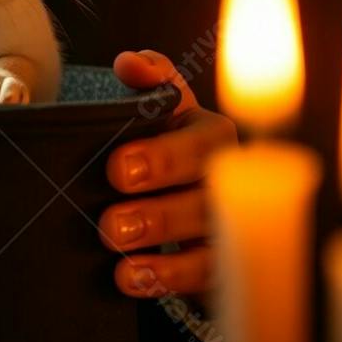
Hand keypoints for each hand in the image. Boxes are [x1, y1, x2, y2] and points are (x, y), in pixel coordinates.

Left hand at [98, 49, 236, 301]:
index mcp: (211, 134)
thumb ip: (147, 77)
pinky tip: (129, 277)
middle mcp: (231, 180)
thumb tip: (132, 63)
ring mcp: (231, 227)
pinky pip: (207, 278)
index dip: (164, 156)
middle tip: (110, 223)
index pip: (202, 143)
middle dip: (160, 213)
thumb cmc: (155, 137)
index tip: (116, 170)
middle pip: (210, 201)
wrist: (160, 188)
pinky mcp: (224, 267)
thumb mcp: (153, 105)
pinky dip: (168, 279)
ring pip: (212, 244)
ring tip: (114, 249)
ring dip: (163, 251)